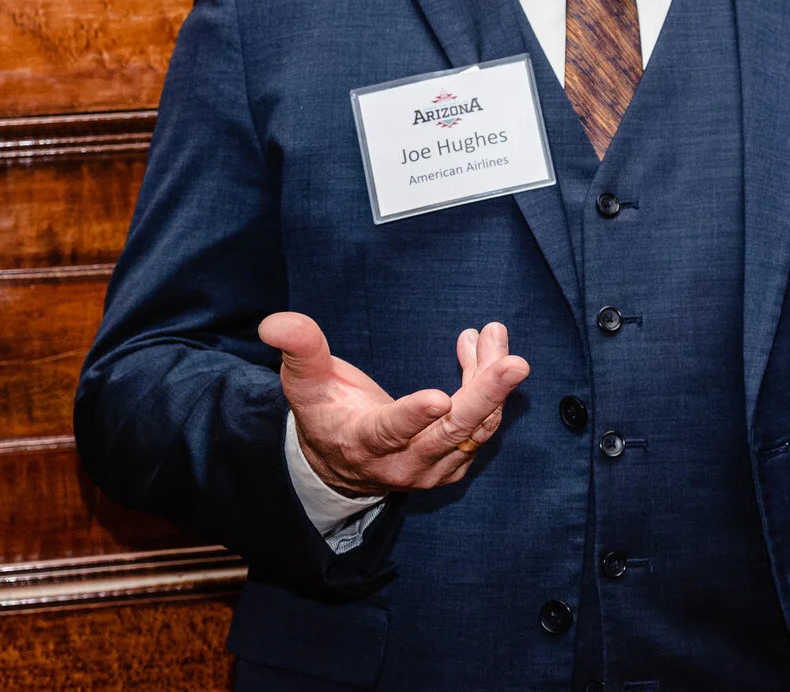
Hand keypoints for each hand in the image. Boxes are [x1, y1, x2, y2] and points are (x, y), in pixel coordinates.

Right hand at [258, 311, 529, 493]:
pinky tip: (481, 349)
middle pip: (450, 433)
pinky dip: (488, 387)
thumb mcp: (305, 383)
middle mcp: (403, 464)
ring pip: (475, 427)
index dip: (413, 417)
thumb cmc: (326, 413)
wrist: (343, 461)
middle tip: (514, 362)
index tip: (439, 397)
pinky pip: (482, 426)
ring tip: (493, 335)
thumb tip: (274, 322)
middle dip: (484, 396)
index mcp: (362, 445)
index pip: (390, 433)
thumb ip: (300, 350)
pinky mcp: (455, 462)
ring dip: (490, 381)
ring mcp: (434, 468)